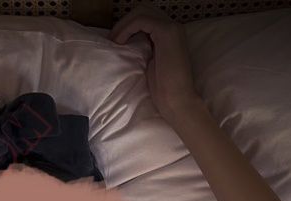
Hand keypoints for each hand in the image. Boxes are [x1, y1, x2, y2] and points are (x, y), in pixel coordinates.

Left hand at [110, 2, 199, 119]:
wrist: (177, 102)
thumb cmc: (164, 90)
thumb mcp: (150, 64)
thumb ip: (145, 50)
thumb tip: (130, 44)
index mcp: (169, 35)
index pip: (146, 17)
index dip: (128, 25)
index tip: (116, 41)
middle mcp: (173, 27)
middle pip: (144, 9)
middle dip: (125, 21)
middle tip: (112, 39)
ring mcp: (171, 28)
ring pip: (142, 10)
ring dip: (124, 23)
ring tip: (114, 41)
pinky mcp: (167, 32)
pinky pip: (142, 20)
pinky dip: (127, 27)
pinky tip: (120, 41)